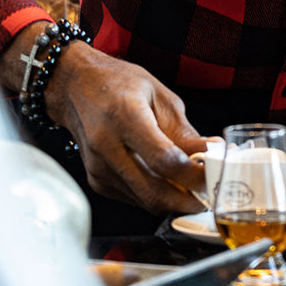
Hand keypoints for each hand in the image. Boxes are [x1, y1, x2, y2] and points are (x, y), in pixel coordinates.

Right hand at [3, 26, 207, 213]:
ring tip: (192, 189)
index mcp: (126, 116)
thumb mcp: (159, 95)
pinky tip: (166, 183)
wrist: (74, 86)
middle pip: (153, 191)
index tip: (212, 178)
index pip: (164, 159)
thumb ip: (184, 130)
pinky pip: (132, 197)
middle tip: (207, 198)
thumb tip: (211, 154)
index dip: (192, 176)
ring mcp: (98, 167)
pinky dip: (154, 195)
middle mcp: (108, 145)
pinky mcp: (96, 180)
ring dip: (172, 201)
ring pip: (144, 200)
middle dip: (185, 202)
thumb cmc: (117, 83)